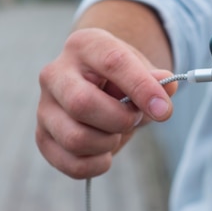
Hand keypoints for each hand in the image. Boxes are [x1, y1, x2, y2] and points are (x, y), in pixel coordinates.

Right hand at [36, 28, 177, 178]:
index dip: (141, 89)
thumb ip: (157, 80)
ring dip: (108, 143)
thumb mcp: (143, 70)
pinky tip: (105, 152)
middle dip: (120, 120)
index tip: (163, 110)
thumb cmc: (123, 78)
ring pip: (75, 138)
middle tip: (134, 118)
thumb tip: (168, 88)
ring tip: (116, 133)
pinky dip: (97, 165)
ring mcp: (44, 106)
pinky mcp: (43, 137)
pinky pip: (71, 163)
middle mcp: (55, 73)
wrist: (99, 86)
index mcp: (85, 45)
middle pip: (82, 104)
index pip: (113, 62)